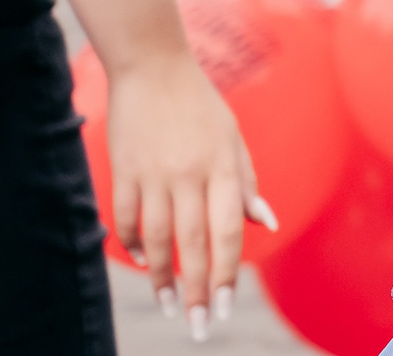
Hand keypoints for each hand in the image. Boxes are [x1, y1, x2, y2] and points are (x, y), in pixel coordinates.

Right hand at [105, 53, 270, 335]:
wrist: (153, 67)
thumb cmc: (201, 106)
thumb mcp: (233, 139)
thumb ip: (247, 183)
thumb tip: (268, 224)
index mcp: (223, 166)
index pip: (228, 230)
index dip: (227, 271)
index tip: (226, 306)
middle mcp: (189, 174)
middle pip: (193, 243)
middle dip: (196, 289)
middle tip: (199, 325)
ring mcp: (153, 174)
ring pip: (156, 238)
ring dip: (161, 277)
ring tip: (169, 305)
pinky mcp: (124, 171)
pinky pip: (127, 218)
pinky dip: (133, 244)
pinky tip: (142, 261)